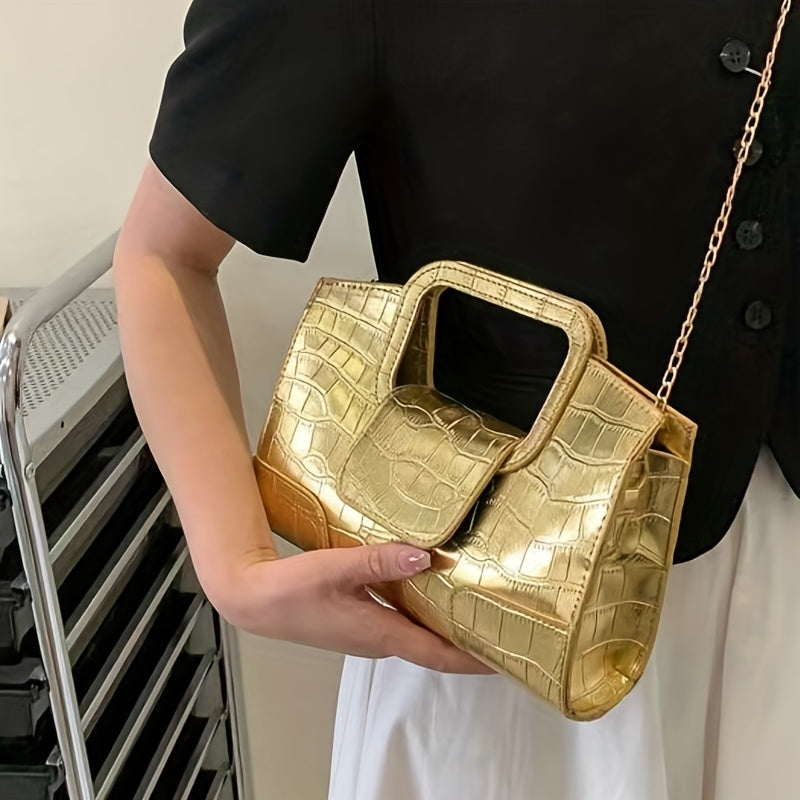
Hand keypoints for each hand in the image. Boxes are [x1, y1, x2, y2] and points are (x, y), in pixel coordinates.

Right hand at [222, 543, 493, 674]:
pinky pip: (402, 622)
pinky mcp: (358, 621)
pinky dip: (424, 613)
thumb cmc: (290, 590)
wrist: (254, 600)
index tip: (505, 656)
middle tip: (500, 625)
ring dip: (447, 627)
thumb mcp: (336, 569)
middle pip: (435, 647)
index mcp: (380, 634)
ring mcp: (368, 633)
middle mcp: (379, 639)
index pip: (439, 654)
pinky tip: (428, 590)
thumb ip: (380, 562)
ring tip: (474, 607)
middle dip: (468, 642)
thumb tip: (427, 557)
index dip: (474, 658)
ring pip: (419, 634)